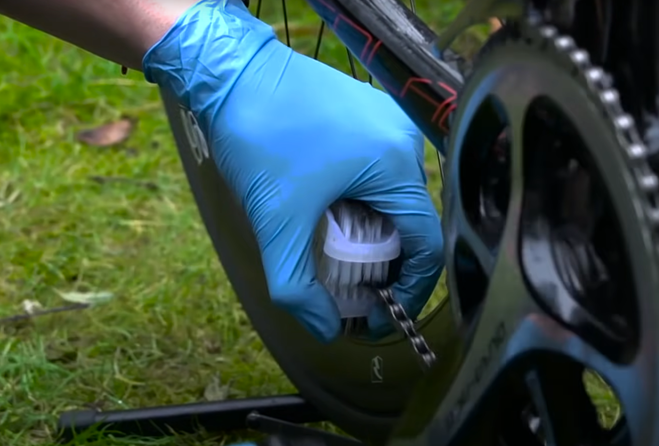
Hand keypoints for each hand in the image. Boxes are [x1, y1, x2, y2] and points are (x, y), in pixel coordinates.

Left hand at [143, 0, 442, 342]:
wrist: (232, 71)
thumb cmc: (258, 138)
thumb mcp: (275, 222)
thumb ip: (297, 285)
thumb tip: (325, 329)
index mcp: (395, 165)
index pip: (426, 244)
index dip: (410, 289)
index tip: (383, 314)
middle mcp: (404, 139)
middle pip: (411, 220)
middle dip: (387, 262)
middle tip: (355, 287)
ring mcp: (390, 120)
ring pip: (396, 194)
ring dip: (375, 228)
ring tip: (339, 249)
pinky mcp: (371, 110)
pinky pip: (382, 167)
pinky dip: (366, 196)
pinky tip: (333, 206)